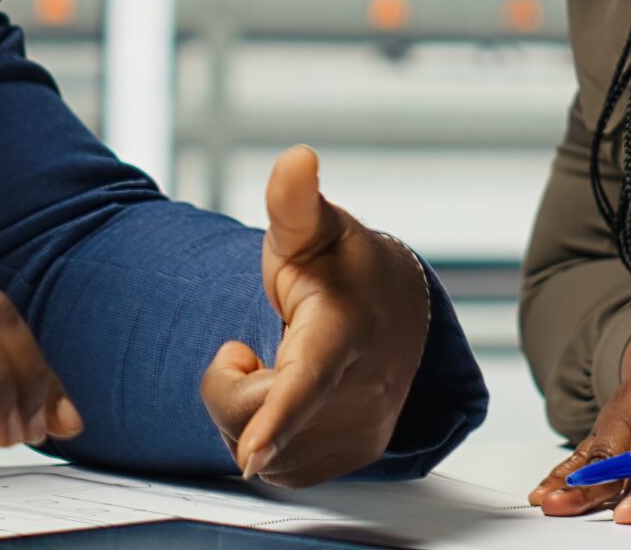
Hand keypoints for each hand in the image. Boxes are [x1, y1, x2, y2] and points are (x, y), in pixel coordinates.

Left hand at [198, 145, 431, 487]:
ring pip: (267, 453)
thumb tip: (296, 158)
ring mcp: (361, 429)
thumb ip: (293, 200)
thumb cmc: (342, 263)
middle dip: (232, 385)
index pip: (306, 380)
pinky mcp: (356, 455)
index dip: (275, 416)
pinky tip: (282, 404)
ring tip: (272, 369)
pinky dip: (269, 441)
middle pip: (259, 418)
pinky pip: (284, 471)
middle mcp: (361, 390)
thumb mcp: (311, 227)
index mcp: (343, 332)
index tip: (250, 450)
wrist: (398, 304)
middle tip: (247, 348)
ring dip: (248, 415)